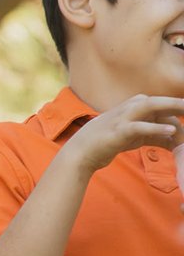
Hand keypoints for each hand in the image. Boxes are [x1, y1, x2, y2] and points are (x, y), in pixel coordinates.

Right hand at [62, 94, 183, 176]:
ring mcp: (123, 117)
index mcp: (133, 107)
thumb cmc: (108, 143)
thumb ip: (155, 136)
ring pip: (150, 106)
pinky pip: (140, 126)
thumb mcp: (135, 138)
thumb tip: (175, 139)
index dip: (179, 112)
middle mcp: (129, 108)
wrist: (81, 153)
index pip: (162, 107)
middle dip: (179, 103)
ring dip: (171, 106)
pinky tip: (171, 131)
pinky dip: (156, 128)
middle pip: (159, 102)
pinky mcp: (118, 131)